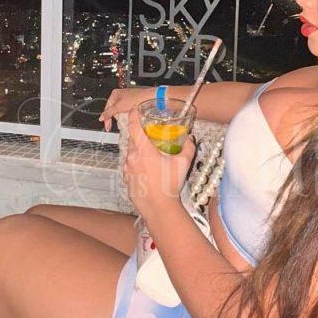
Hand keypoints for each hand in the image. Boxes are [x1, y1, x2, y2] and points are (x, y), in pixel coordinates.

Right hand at [99, 87, 154, 131]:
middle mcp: (120, 95)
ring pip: (120, 111)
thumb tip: (101, 117)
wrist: (148, 97)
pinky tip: (128, 117)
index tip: (107, 126)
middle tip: (116, 124)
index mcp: (114, 94)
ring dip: (121, 117)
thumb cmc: (135, 98)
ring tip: (123, 121)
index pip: (107, 108)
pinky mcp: (132, 102)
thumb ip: (109, 113)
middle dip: (115, 117)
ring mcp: (126, 99)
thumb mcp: (119, 107)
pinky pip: (126, 111)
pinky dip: (126, 115)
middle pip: (113, 110)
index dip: (106, 118)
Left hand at [124, 105, 195, 219]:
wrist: (158, 208)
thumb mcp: (183, 164)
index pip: (134, 126)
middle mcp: (132, 157)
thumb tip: (190, 138)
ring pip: (130, 153)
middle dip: (140, 136)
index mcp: (143, 150)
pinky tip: (149, 172)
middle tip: (152, 138)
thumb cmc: (169, 185)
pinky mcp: (127, 179)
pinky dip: (137, 165)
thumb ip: (188, 148)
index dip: (134, 115)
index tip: (135, 110)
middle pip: (132, 139)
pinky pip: (130, 167)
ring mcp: (127, 169)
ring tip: (152, 157)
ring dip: (139, 152)